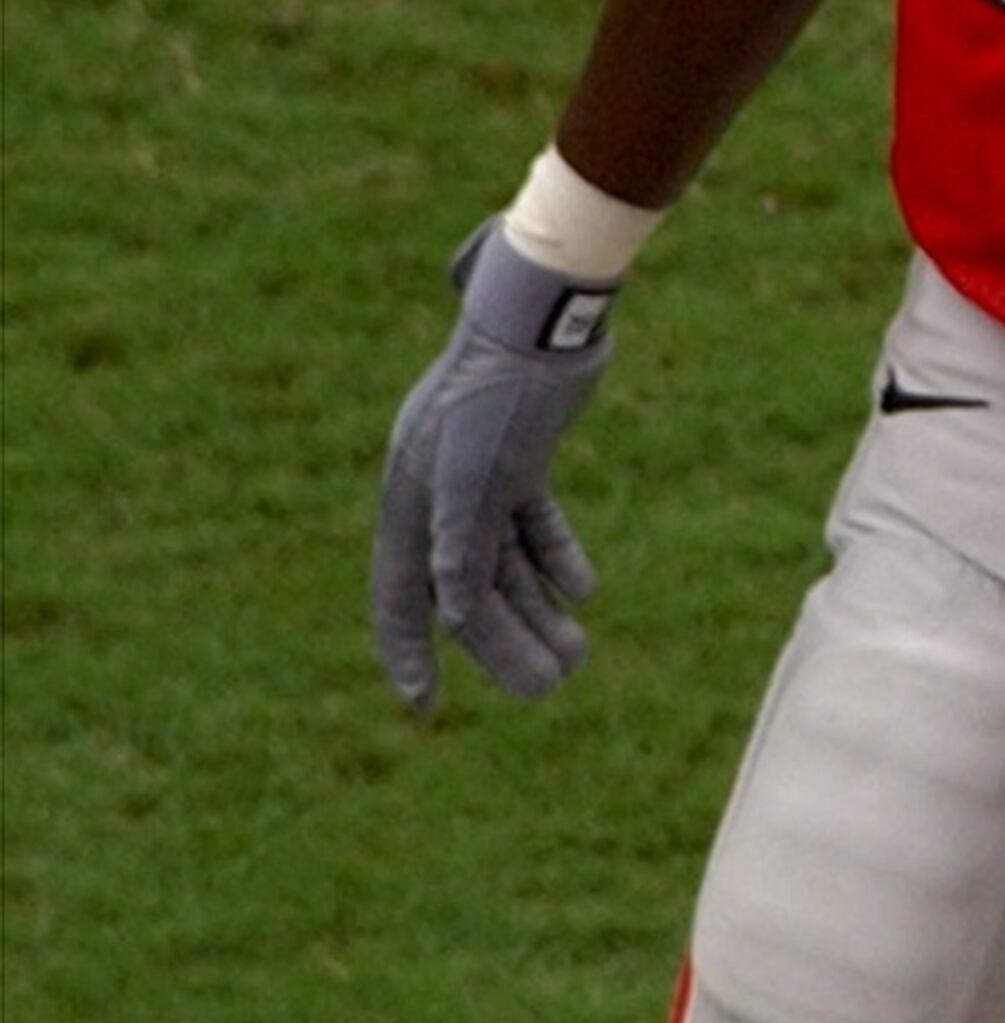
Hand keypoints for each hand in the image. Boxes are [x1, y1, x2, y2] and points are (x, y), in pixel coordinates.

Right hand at [370, 222, 615, 712]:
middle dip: (503, 643)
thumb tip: (453, 610)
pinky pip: (532, 522)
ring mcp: (480, 474)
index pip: (402, 595)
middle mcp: (437, 495)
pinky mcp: (522, 454)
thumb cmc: (502, 392)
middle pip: (466, 590)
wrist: (543, 318)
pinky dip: (556, 557)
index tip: (423, 704)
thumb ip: (461, 537)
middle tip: (551, 686)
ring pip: (505, 562)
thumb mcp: (478, 470)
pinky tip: (583, 592)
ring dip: (538, 609)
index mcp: (411, 502)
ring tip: (578, 654)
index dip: (408, 650)